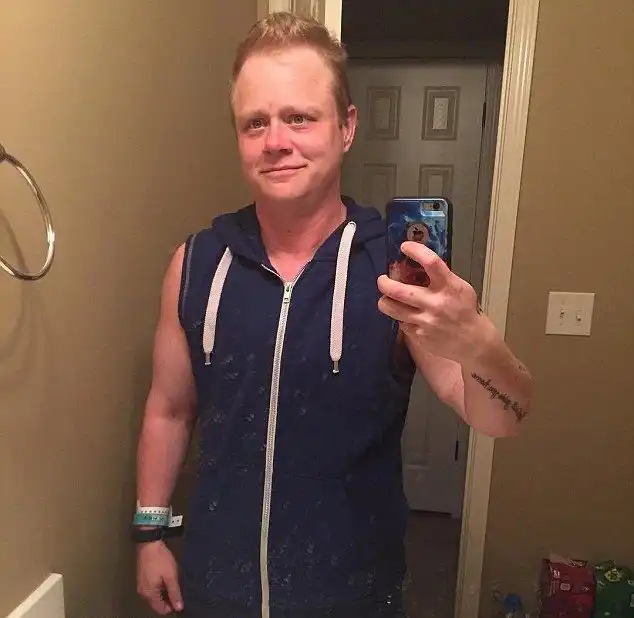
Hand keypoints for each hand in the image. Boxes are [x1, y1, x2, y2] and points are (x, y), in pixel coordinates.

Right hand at [137, 540, 182, 614]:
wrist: (149, 544)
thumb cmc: (160, 560)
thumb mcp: (170, 576)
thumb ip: (174, 592)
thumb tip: (179, 608)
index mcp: (149, 594)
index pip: (161, 609)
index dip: (172, 606)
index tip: (181, 598)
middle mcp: (143, 593)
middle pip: (157, 603)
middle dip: (168, 599)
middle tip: (179, 590)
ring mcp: (142, 585)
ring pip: (155, 596)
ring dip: (164, 592)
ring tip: (174, 583)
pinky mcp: (143, 578)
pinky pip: (152, 588)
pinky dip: (160, 586)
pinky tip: (167, 578)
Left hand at [377, 241, 483, 363]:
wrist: (473, 342)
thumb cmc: (465, 310)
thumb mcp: (459, 288)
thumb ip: (440, 278)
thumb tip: (414, 265)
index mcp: (449, 287)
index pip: (431, 262)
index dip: (415, 250)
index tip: (405, 247)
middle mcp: (435, 303)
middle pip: (398, 290)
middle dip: (384, 283)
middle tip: (382, 279)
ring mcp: (425, 321)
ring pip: (392, 308)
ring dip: (384, 301)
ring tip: (386, 298)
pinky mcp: (419, 336)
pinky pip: (402, 323)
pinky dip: (402, 318)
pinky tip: (408, 316)